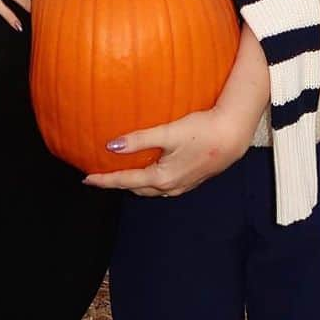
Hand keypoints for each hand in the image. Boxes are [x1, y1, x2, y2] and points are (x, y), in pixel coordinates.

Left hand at [82, 108, 246, 196]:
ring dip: (136, 181)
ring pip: (152, 188)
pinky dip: (151, 178)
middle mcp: (171, 187)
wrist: (232, 136)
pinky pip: (164, 184)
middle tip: (102, 173)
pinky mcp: (191, 179)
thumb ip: (139, 140)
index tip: (87, 178)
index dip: (105, 180)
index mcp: (162, 178)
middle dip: (119, 182)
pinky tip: (151, 165)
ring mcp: (182, 185)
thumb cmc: (202, 131)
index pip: (126, 181)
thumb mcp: (168, 133)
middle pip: (138, 188)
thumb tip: (111, 146)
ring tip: (122, 170)